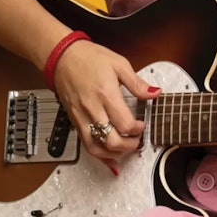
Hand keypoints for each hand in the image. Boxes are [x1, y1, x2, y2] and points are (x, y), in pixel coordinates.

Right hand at [52, 40, 160, 169]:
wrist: (62, 57)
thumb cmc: (89, 58)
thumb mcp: (119, 64)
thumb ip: (137, 83)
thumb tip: (154, 93)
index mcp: (106, 94)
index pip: (125, 123)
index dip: (138, 129)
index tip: (142, 125)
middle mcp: (92, 109)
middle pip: (111, 141)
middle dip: (129, 146)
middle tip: (137, 140)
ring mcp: (81, 117)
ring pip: (96, 148)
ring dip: (114, 154)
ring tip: (126, 149)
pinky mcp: (74, 121)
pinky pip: (86, 145)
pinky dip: (99, 156)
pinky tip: (109, 160)